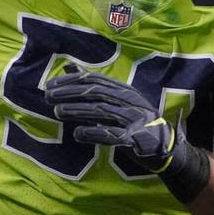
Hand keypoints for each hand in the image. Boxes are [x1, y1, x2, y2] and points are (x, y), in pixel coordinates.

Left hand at [44, 70, 175, 170]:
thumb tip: (69, 69)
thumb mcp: (118, 101)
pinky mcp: (135, 139)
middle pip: (96, 93)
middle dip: (70, 93)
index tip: (50, 85)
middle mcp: (129, 101)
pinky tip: (78, 133)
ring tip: (58, 112)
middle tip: (48, 96)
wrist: (165, 146)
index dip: (71, 81)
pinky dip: (94, 133)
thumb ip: (94, 88)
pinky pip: (112, 134)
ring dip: (78, 111)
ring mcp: (133, 119)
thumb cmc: (135, 121)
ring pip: (102, 111)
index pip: (95, 80)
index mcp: (124, 90)